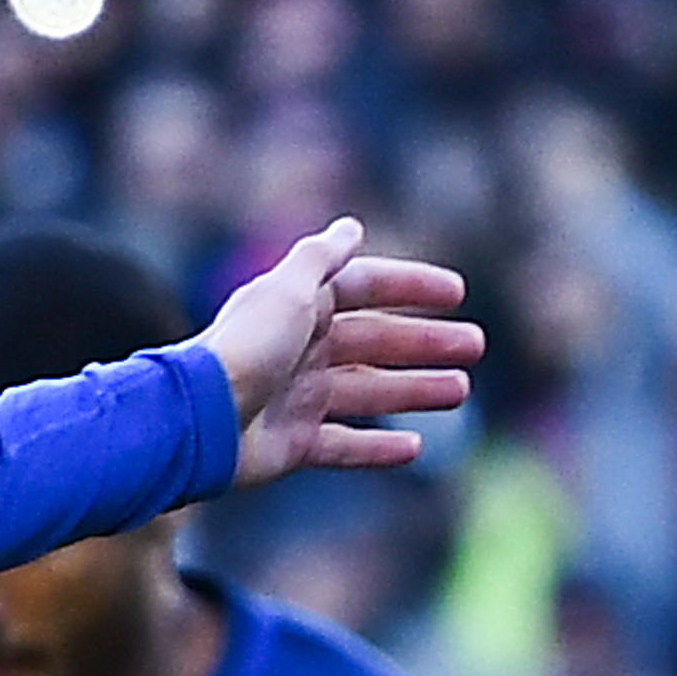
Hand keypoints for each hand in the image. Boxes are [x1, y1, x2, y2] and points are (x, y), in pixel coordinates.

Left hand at [203, 217, 479, 485]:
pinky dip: (378, 448)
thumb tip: (352, 227)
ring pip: (369, 392)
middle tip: (476, 346)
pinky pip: (345, 446)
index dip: (410, 287)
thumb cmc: (245, 347)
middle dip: (426, 342)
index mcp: (301, 307)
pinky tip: (416, 447)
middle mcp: (302, 349)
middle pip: (376, 341)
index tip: (458, 292)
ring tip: (460, 390)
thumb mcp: (287, 288)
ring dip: (415, 389)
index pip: (366, 288)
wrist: (200, 419)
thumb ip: (321, 257)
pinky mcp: (294, 444)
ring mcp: (299, 399)